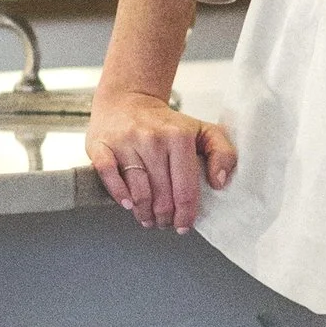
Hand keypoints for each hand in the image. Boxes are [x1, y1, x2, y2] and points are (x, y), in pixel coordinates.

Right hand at [86, 83, 237, 231]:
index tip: (183, 225)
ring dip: (144, 213)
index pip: (185, 189)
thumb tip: (219, 182)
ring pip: (138, 192)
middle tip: (165, 223)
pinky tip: (128, 205)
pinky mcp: (102, 146)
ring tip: (149, 219)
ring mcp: (125, 142)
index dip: (185, 214)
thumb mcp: (203, 131)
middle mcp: (152, 139)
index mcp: (179, 137)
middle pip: (161, 196)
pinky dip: (119, 195)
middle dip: (165, 217)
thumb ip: (223, 153)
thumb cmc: (166, 124)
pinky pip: (109, 177)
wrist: (128, 100)